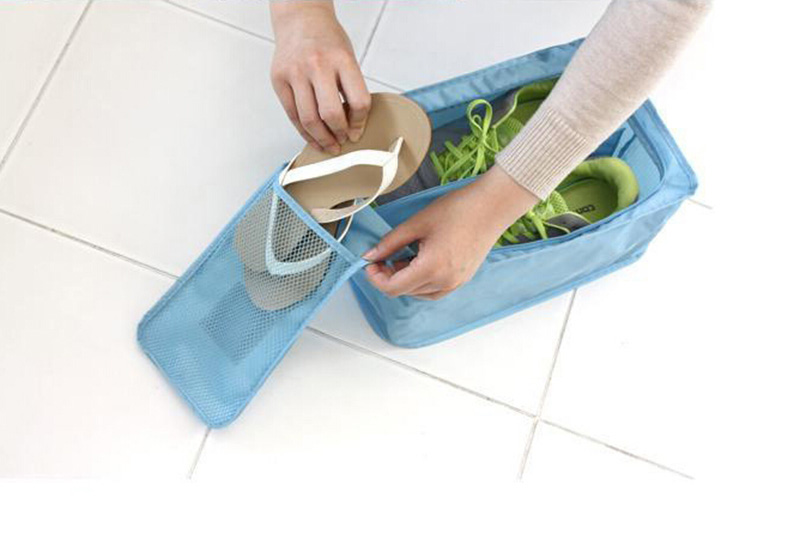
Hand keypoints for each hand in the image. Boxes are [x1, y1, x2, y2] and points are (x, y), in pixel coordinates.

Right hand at [270, 0, 370, 154]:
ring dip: (321, 139)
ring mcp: (295, 72)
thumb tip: (353, 125)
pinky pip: (292, 115)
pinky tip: (313, 138)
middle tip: (343, 141)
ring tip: (329, 145)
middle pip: (331, 114)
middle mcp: (317, 65)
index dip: (360, 122)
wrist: (300, 19)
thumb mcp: (348, 58)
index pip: (358, 101)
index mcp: (341, 59)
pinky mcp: (279, 80)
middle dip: (339, 134)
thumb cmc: (326, 40)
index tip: (357, 130)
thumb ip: (351, 88)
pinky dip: (304, 132)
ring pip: (309, 120)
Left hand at [363, 167, 539, 299]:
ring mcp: (455, 283)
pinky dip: (422, 281)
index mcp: (431, 268)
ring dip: (405, 279)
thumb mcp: (417, 223)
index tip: (371, 263)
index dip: (375, 278)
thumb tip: (370, 255)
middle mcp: (444, 282)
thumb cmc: (459, 210)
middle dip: (389, 276)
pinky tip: (420, 261)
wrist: (492, 206)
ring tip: (404, 255)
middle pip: (404, 292)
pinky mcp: (462, 279)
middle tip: (384, 255)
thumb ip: (390, 243)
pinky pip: (434, 290)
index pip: (393, 288)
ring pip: (419, 293)